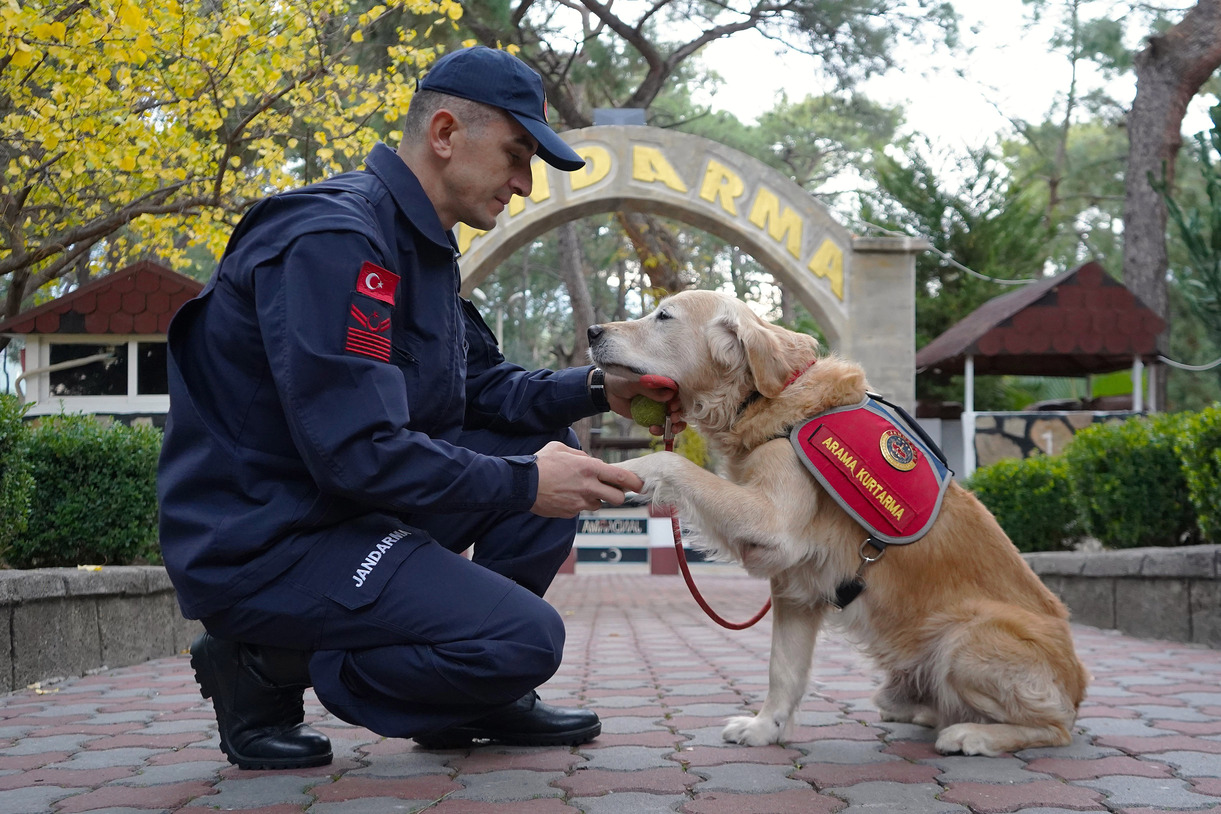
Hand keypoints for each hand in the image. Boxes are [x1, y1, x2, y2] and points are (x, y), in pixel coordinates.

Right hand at [531, 441, 645, 517]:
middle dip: (618, 495)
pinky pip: (580, 510)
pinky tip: (564, 495)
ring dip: (594, 498)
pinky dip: (577, 504)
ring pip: (598, 504)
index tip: (639, 484)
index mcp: (588, 468)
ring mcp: (579, 502)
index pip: (621, 478)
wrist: (521, 484)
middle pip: (617, 498)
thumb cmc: (540, 463)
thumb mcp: (561, 448)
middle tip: (611, 490)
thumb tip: (589, 461)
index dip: (634, 482)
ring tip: (577, 489)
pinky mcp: (570, 513)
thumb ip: (580, 455)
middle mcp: (588, 487)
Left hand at [601, 370, 687, 435]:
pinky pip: (661, 426)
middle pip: (680, 407)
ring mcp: (659, 407)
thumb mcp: (636, 382)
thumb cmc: (622, 380)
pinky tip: (653, 429)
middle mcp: (665, 395)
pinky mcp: (652, 418)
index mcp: (664, 383)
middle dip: (680, 415)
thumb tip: (670, 394)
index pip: (680, 392)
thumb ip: (651, 389)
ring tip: (670, 428)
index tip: (674, 406)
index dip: (681, 400)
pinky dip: (661, 430)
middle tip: (673, 418)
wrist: (608, 392)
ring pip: (674, 419)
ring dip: (675, 425)